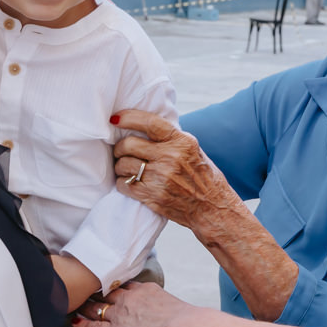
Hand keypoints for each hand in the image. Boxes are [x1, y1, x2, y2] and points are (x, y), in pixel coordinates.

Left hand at [75, 282, 185, 326]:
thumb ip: (168, 311)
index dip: (117, 287)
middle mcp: (130, 299)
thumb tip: (175, 319)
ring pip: (98, 307)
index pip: (127, 286)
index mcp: (146, 290)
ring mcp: (120, 315)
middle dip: (97, 292)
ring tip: (77, 304)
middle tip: (87, 291)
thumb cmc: (186, 324)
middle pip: (109, 292)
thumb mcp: (177, 308)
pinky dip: (83, 324)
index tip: (111, 286)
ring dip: (87, 306)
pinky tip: (74, 323)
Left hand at [111, 110, 243, 230]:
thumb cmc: (202, 177)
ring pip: (123, 165)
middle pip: (129, 144)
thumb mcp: (192, 150)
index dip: (128, 118)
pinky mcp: (152, 196)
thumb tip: (142, 125)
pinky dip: (122, 182)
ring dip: (120, 166)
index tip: (115, 119)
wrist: (211, 208)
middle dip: (119, 147)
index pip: (149, 123)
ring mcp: (160, 178)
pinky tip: (130, 182)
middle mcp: (171, 157)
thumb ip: (170, 138)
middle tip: (121, 151)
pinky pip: (124, 184)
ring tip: (127, 168)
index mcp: (182, 142)